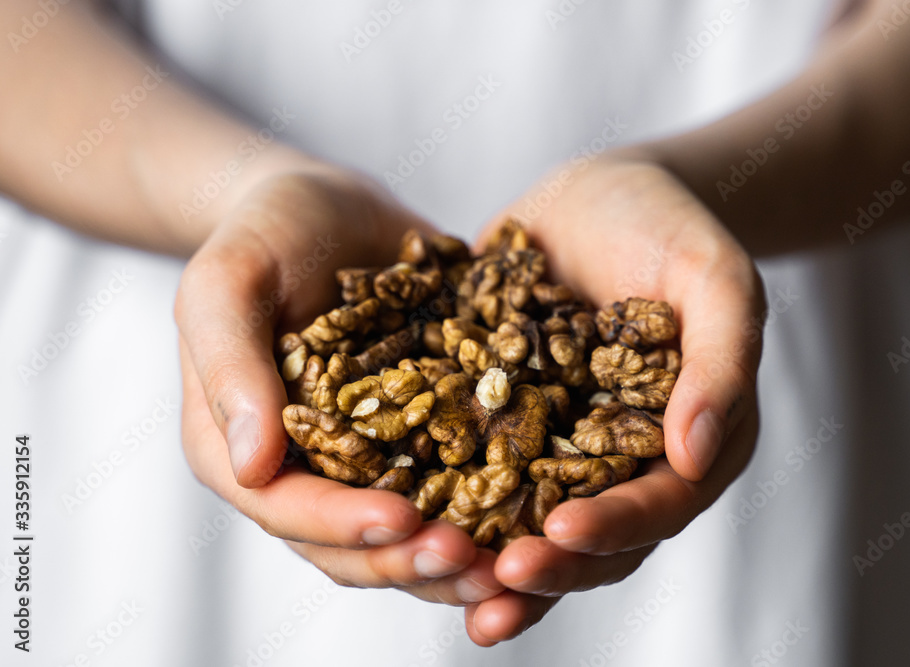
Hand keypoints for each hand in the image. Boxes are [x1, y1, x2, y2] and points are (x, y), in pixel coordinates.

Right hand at [175, 170, 505, 607]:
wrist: (331, 206)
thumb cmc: (265, 231)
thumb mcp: (229, 280)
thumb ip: (230, 364)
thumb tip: (252, 466)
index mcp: (244, 448)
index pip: (289, 509)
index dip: (344, 525)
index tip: (403, 520)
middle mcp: (308, 469)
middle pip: (354, 545)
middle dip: (411, 559)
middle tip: (473, 560)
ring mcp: (370, 458)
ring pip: (410, 532)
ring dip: (458, 556)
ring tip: (515, 560)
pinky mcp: (424, 436)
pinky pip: (456, 483)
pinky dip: (492, 507)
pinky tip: (542, 511)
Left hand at [464, 154, 764, 644]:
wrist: (601, 192)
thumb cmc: (671, 227)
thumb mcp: (715, 279)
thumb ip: (719, 363)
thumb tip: (695, 456)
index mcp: (687, 442)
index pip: (659, 506)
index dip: (615, 527)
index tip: (562, 531)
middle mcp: (622, 459)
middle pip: (592, 536)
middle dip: (549, 565)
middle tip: (496, 581)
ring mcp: (560, 444)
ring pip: (530, 521)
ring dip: (492, 560)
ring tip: (445, 580)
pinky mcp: (505, 419)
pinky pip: (475, 468)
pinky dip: (446, 499)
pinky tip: (400, 517)